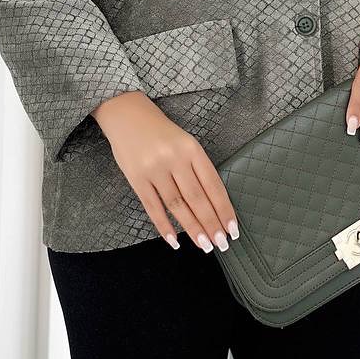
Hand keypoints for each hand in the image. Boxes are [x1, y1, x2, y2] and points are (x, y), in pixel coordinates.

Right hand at [90, 91, 238, 253]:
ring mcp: (154, 169)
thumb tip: (213, 204)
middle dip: (211, 224)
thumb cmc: (161, 131)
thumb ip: (197, 168)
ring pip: (177, 205)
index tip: (233, 228)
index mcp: (192, 148)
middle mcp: (174, 158)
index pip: (213, 185)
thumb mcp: (185, 142)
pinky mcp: (136, 178)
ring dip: (192, 228)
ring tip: (204, 245)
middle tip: (221, 244)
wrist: (126, 113)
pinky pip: (153, 207)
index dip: (224, 209)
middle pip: (197, 198)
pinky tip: (174, 241)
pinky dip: (164, 226)